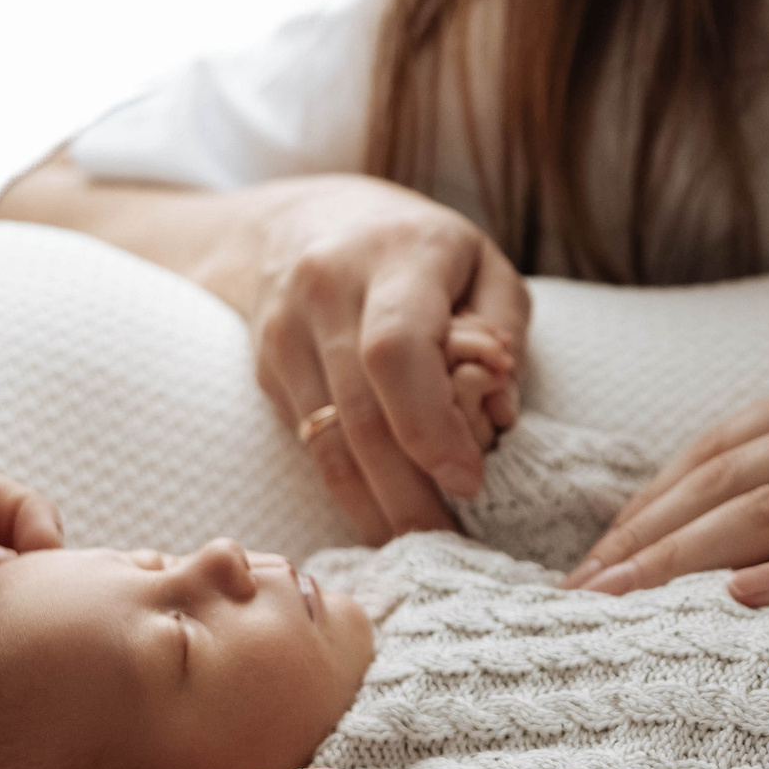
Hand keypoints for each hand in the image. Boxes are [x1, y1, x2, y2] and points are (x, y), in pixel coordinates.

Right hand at [251, 177, 529, 542]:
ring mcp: (285, 330)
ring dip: (372, 507)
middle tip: (450, 545)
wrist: (300, 222)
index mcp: (394, 254)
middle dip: (407, 492)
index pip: (396, 350)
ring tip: (417, 547)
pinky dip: (347, 488)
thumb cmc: (418, 248)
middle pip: (360, 411)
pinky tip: (380, 517)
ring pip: (325, 440)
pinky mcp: (266, 368)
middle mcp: (327, 288)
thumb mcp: (482, 263)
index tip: (468, 480)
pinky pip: (308, 442)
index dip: (430, 425)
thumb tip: (497, 406)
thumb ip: (502, 329)